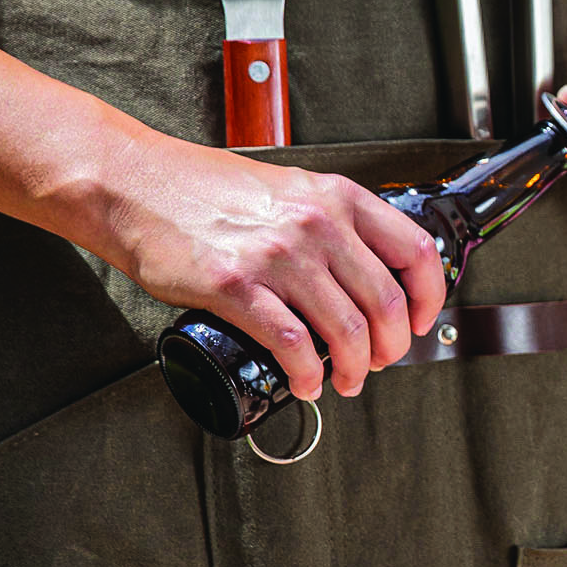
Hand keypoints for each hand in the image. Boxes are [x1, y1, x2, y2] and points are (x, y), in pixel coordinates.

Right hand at [91, 132, 446, 401]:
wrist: (135, 184)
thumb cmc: (202, 189)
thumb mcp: (286, 189)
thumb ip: (326, 222)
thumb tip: (360, 273)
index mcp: (335, 198)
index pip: (415, 250)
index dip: (430, 298)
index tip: (421, 322)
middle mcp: (315, 224)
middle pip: (387, 302)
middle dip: (392, 347)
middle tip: (379, 363)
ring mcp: (277, 255)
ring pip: (347, 330)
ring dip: (354, 368)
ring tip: (345, 381)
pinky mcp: (236, 286)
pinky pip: (293, 344)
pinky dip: (308, 374)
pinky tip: (305, 382)